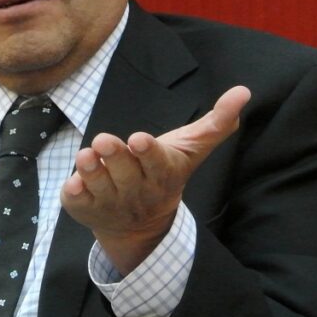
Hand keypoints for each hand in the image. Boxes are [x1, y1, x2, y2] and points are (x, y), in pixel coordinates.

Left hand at [60, 85, 250, 274]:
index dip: (147, 153)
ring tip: (86, 156)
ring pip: (99, 185)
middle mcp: (136, 190)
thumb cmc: (163, 172)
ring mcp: (110, 201)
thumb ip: (216, 123)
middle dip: (115, 156)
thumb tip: (244, 91)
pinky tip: (72, 185)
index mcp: (162, 174)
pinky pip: (78, 201)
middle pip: (125, 172)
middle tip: (104, 140)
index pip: (157, 163)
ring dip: (91, 171)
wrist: (140, 225)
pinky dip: (74, 193)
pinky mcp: (85, 207)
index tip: (138, 139)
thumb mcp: (190, 149)